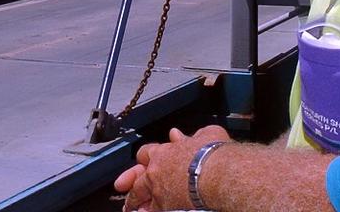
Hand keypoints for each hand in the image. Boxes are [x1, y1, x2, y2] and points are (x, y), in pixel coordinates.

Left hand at [115, 125, 229, 211]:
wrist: (219, 175)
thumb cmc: (214, 155)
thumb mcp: (207, 135)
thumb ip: (192, 136)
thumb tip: (179, 134)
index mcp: (164, 152)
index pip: (146, 152)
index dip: (145, 157)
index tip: (143, 160)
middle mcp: (157, 172)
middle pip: (137, 178)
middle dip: (129, 181)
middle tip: (120, 185)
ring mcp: (159, 193)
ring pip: (140, 198)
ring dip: (135, 202)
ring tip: (130, 207)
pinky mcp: (166, 209)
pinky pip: (152, 211)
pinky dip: (148, 211)